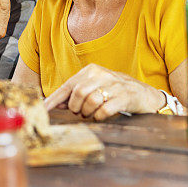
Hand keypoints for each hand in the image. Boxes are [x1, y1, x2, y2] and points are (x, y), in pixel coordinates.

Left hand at [42, 64, 165, 120]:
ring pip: (90, 101)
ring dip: (88, 112)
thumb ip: (76, 94)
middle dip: (76, 107)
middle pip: (78, 93)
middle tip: (80, 112)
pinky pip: (105, 109)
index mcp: (91, 70)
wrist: (144, 94)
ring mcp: (115, 85)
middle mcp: (102, 74)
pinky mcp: (125, 97)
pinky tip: (101, 116)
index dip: (54, 99)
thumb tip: (57, 103)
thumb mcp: (94, 87)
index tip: (43, 110)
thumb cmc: (114, 92)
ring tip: (92, 113)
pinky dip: (100, 116)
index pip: (68, 85)